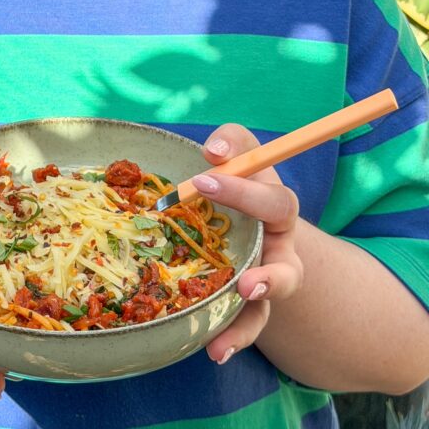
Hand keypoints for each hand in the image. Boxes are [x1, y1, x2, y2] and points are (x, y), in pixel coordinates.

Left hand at [193, 126, 303, 364]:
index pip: (275, 202)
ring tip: (229, 334)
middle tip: (244, 283)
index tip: (203, 183)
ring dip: (251, 321)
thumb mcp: (240, 154)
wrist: (243, 223)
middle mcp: (278, 251)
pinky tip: (214, 350)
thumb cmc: (236, 180)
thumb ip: (232, 142)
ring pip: (266, 311)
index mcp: (277, 210)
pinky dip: (232, 339)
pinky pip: (245, 327)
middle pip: (288, 269)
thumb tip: (214, 152)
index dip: (244, 194)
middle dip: (270, 278)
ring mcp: (264, 282)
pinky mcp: (246, 307)